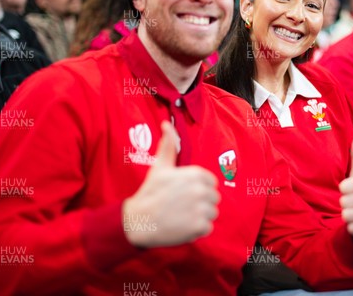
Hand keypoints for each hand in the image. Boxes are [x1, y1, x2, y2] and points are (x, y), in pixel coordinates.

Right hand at [123, 121, 219, 247]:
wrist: (139, 220)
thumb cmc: (151, 192)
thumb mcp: (160, 166)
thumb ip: (168, 145)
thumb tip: (167, 124)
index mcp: (195, 174)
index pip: (211, 183)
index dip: (198, 188)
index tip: (184, 193)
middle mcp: (200, 190)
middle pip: (213, 198)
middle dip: (200, 203)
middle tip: (181, 205)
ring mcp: (200, 209)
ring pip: (212, 213)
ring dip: (200, 216)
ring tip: (182, 215)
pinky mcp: (199, 227)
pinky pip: (208, 227)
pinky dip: (197, 230)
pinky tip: (182, 225)